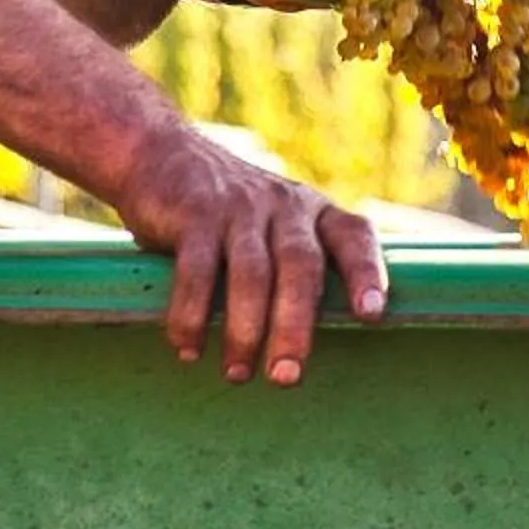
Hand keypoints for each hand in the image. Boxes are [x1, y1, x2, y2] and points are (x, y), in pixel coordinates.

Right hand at [109, 130, 387, 385]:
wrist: (157, 151)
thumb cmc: (226, 212)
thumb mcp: (271, 225)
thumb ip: (292, 269)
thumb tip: (302, 349)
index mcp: (312, 213)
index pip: (353, 237)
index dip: (366, 273)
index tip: (372, 314)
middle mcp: (283, 206)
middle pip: (300, 267)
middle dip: (294, 326)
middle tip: (285, 377)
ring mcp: (239, 206)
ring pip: (251, 273)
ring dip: (244, 330)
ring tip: (237, 374)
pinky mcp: (194, 211)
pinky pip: (198, 269)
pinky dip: (192, 314)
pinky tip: (188, 347)